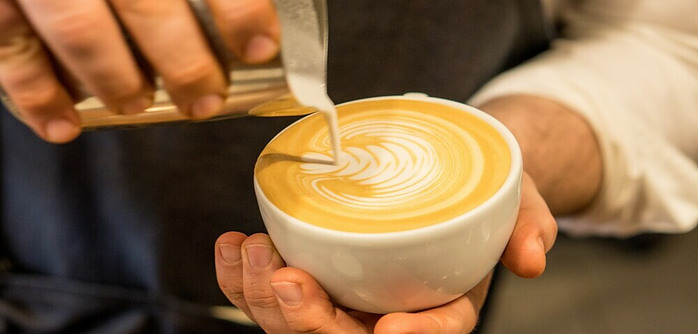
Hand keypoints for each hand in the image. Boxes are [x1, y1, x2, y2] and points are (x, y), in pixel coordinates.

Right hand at [0, 0, 278, 142]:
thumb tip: (241, 4)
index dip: (240, 10)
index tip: (261, 46)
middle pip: (148, 6)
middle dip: (184, 65)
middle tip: (205, 98)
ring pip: (82, 31)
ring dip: (117, 80)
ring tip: (137, 103)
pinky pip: (10, 45)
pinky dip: (35, 93)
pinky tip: (63, 123)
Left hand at [214, 172, 555, 332]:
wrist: (445, 174)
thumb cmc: (478, 193)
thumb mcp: (516, 200)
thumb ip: (527, 226)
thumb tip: (533, 257)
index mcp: (441, 304)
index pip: (433, 332)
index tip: (392, 329)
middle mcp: (388, 311)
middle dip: (308, 320)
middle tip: (287, 279)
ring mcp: (345, 295)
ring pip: (297, 323)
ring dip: (263, 297)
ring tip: (252, 250)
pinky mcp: (314, 272)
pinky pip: (269, 291)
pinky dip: (243, 276)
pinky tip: (232, 245)